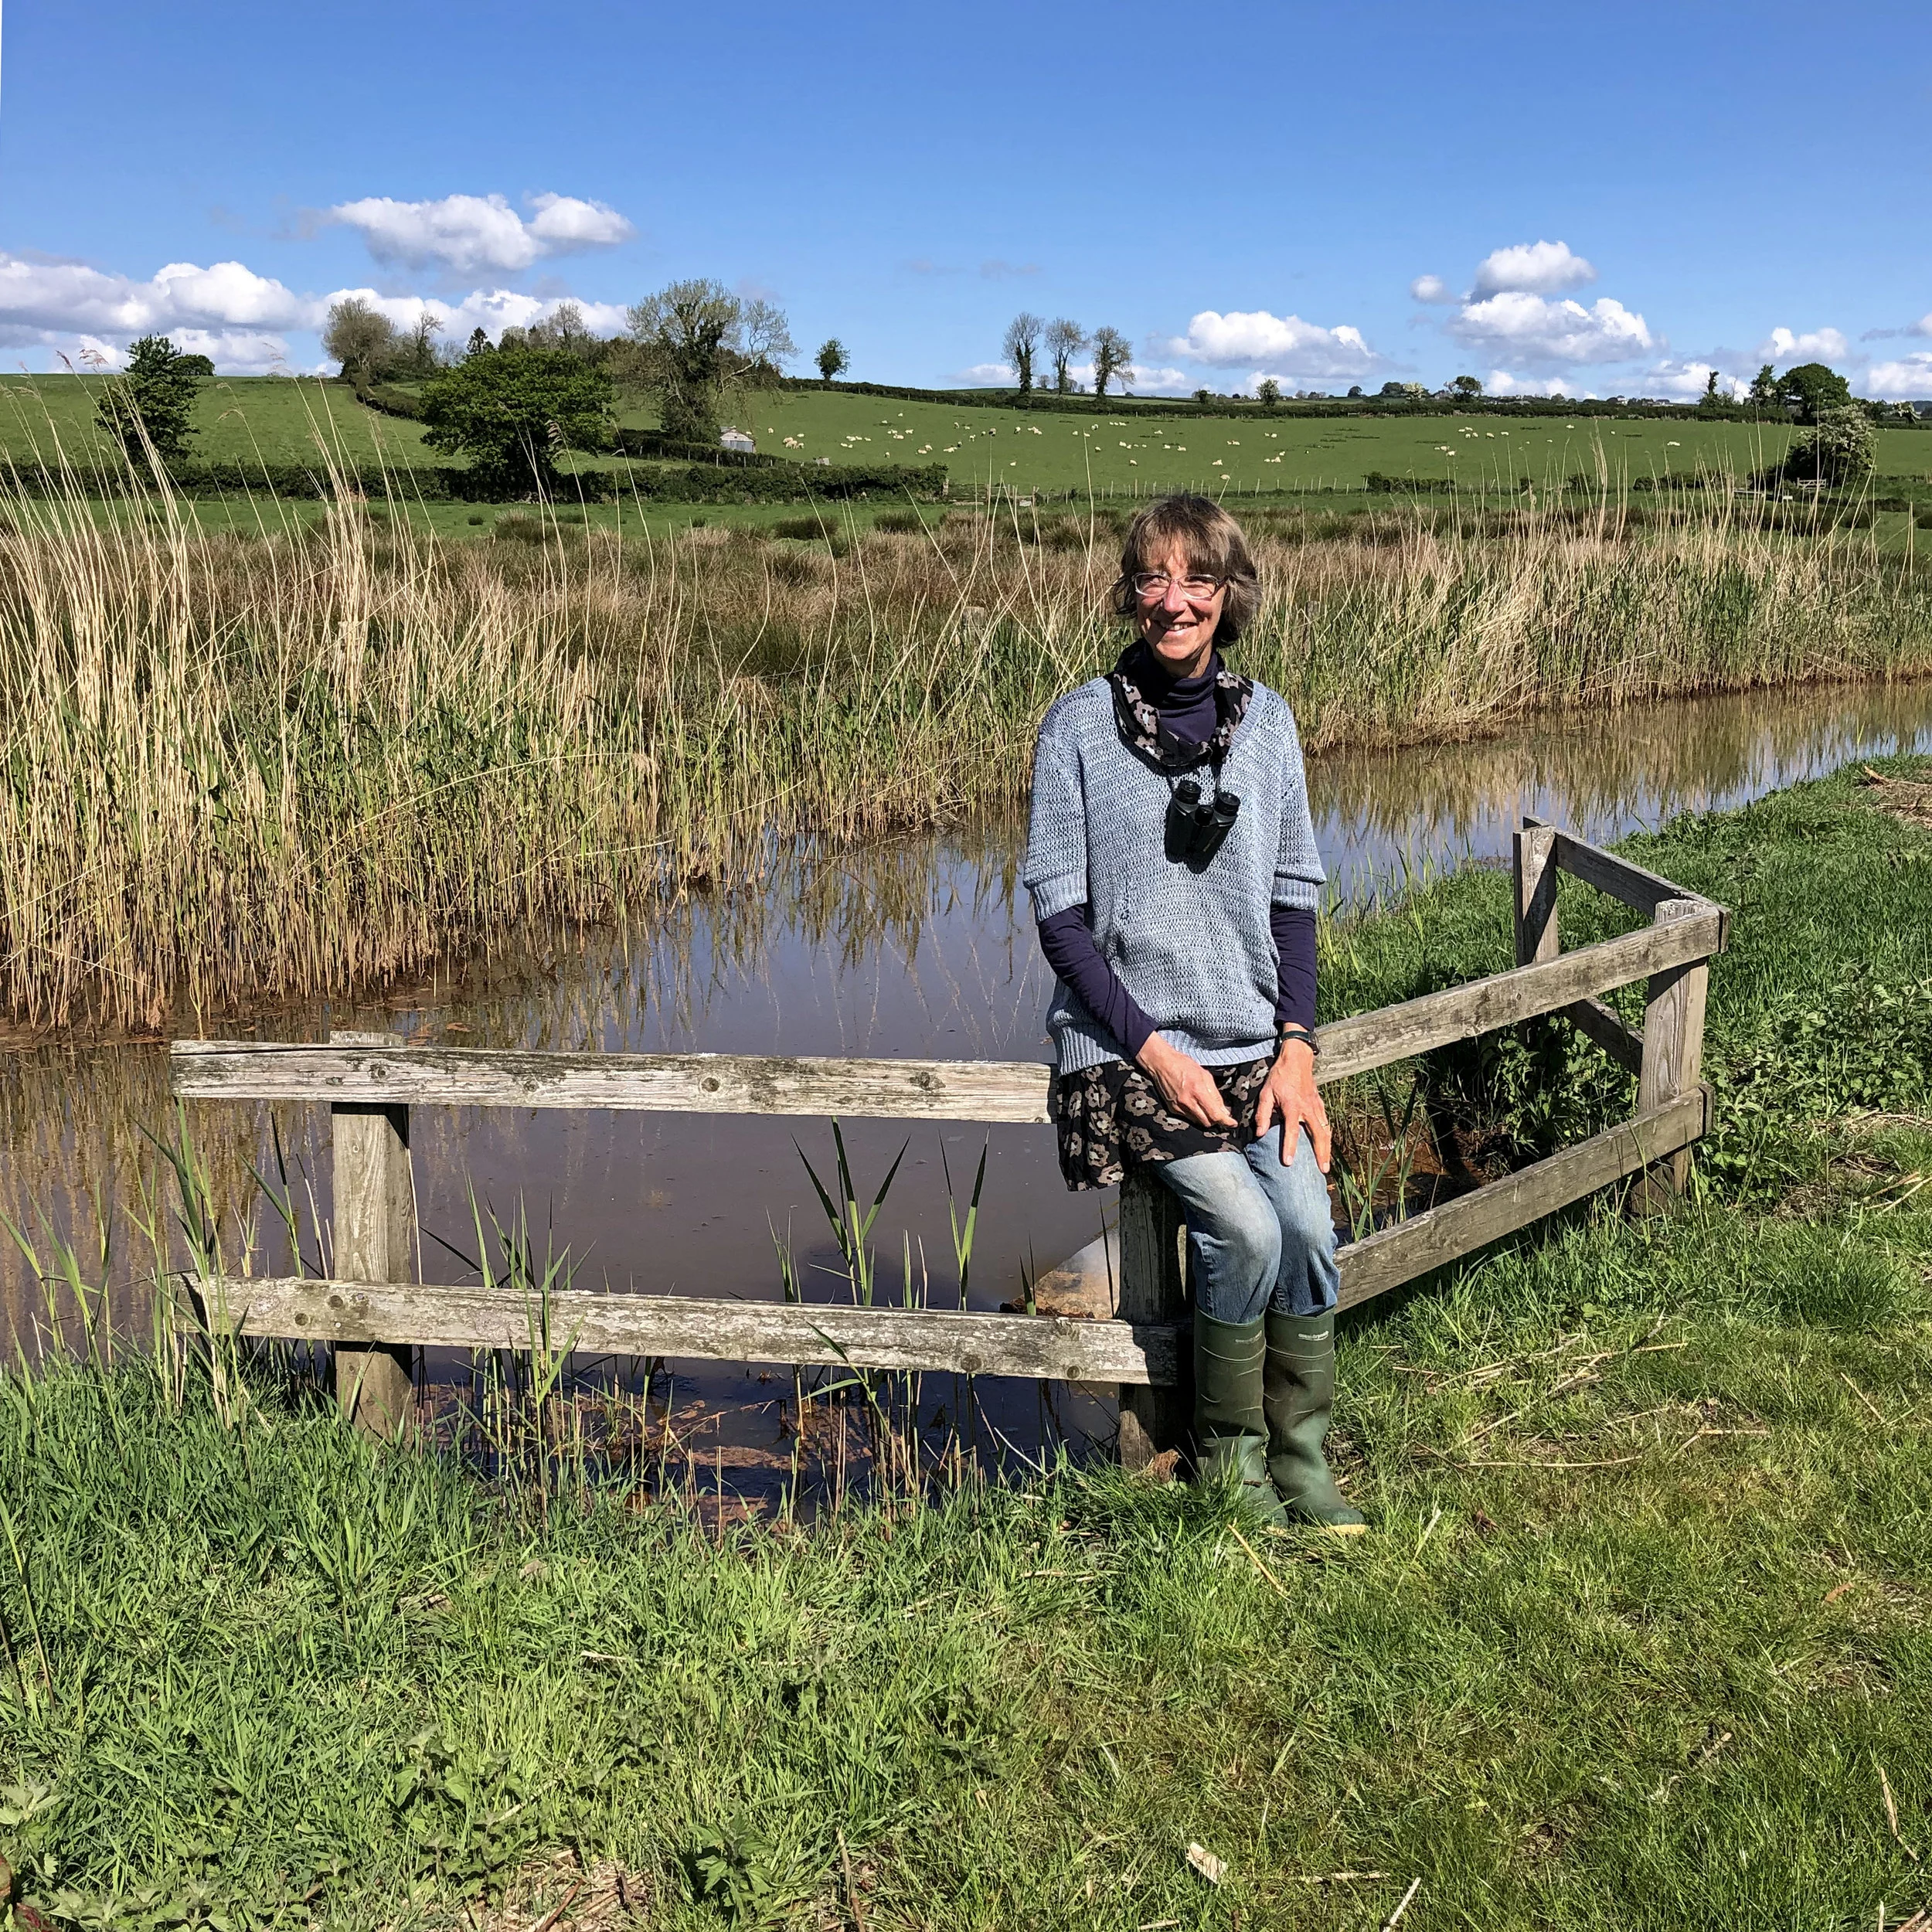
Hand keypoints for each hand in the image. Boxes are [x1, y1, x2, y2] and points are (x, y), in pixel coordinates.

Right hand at [1136, 1033, 1236, 1130]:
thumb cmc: (1184, 1065)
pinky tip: (1196, 1105)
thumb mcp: (1205, 1075)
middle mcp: (1187, 1102)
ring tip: (1208, 1108)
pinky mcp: (1172, 1109)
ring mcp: (1178, 1107)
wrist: (1162, 1063)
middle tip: (1221, 1114)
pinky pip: (1188, 1117)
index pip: (1215, 1114)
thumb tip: (1224, 1110)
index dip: (1226, 1121)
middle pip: (1207, 1122)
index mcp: (1198, 1091)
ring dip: (1206, 1118)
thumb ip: (1215, 1094)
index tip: (1233, 1124)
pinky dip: (1195, 1114)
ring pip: (1198, 1122)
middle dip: (1216, 1120)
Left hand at [1255, 1039, 1330, 1172]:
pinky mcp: (1320, 1104)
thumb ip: (1262, 1114)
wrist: (1297, 1059)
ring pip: (1325, 1131)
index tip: (1288, 1162)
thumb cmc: (1279, 1077)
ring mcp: (1316, 1107)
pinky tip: (1327, 1146)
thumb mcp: (1265, 1093)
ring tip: (1326, 1164)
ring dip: (1327, 1148)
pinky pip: (1326, 1123)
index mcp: (1292, 1106)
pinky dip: (1327, 1136)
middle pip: (1318, 1135)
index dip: (1289, 1147)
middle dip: (1321, 1153)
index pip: (1291, 1131)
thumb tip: (1259, 1134)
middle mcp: (1307, 1109)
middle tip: (1322, 1170)